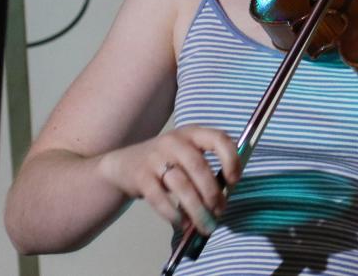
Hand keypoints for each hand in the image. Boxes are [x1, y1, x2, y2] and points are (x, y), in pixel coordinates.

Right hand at [97, 126, 239, 235]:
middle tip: (219, 212)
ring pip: (182, 186)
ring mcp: (155, 157)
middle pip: (199, 167)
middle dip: (213, 194)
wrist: (123, 164)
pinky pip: (160, 199)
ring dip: (197, 209)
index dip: (231, 159)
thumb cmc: (165, 162)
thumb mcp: (186, 154)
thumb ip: (206, 168)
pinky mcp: (141, 176)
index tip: (234, 181)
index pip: (218, 139)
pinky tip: (182, 224)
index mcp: (192, 133)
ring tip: (205, 225)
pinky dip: (174, 214)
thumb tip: (225, 196)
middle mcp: (174, 141)